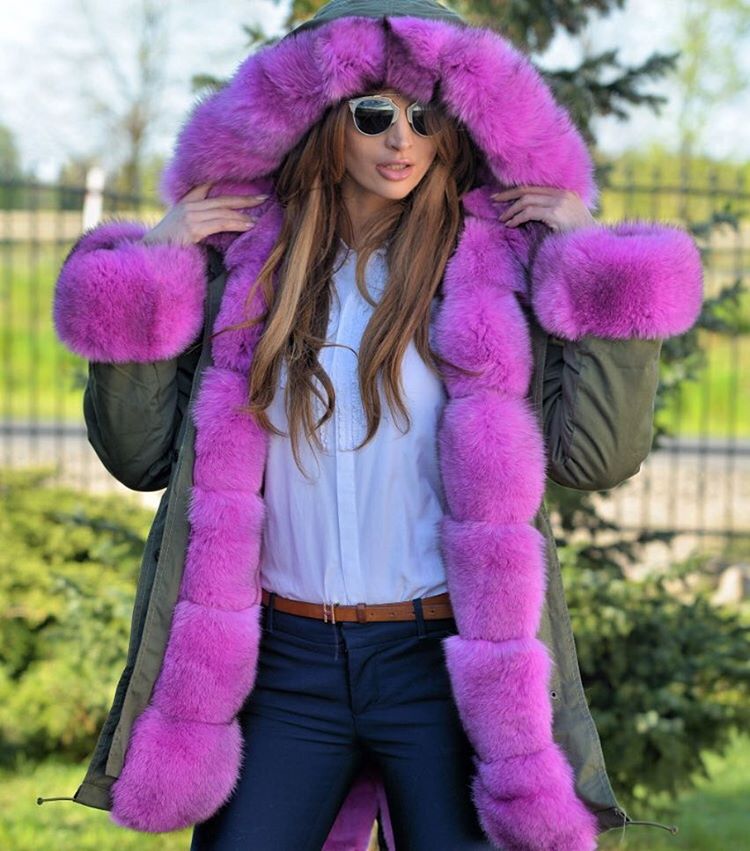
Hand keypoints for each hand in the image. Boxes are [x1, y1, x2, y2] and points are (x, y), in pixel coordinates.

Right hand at [140, 182, 268, 245]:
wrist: (149, 252)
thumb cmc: (166, 245)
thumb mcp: (180, 228)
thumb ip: (197, 222)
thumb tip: (217, 224)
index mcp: (184, 203)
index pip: (204, 187)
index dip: (222, 182)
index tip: (242, 182)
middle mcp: (188, 206)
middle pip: (221, 200)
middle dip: (244, 199)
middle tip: (263, 197)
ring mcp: (189, 216)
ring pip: (223, 212)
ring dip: (243, 215)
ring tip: (257, 219)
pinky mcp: (192, 227)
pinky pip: (219, 223)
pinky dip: (236, 223)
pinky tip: (247, 226)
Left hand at [490, 185, 595, 232]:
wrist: (594, 245)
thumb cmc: (578, 238)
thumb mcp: (565, 220)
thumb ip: (550, 213)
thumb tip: (526, 214)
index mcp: (565, 193)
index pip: (535, 188)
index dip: (516, 191)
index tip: (501, 196)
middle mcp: (563, 195)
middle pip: (528, 190)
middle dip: (508, 195)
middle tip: (493, 201)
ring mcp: (560, 203)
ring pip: (527, 200)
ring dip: (512, 210)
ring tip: (504, 219)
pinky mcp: (556, 214)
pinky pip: (530, 212)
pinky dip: (517, 218)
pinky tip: (511, 225)